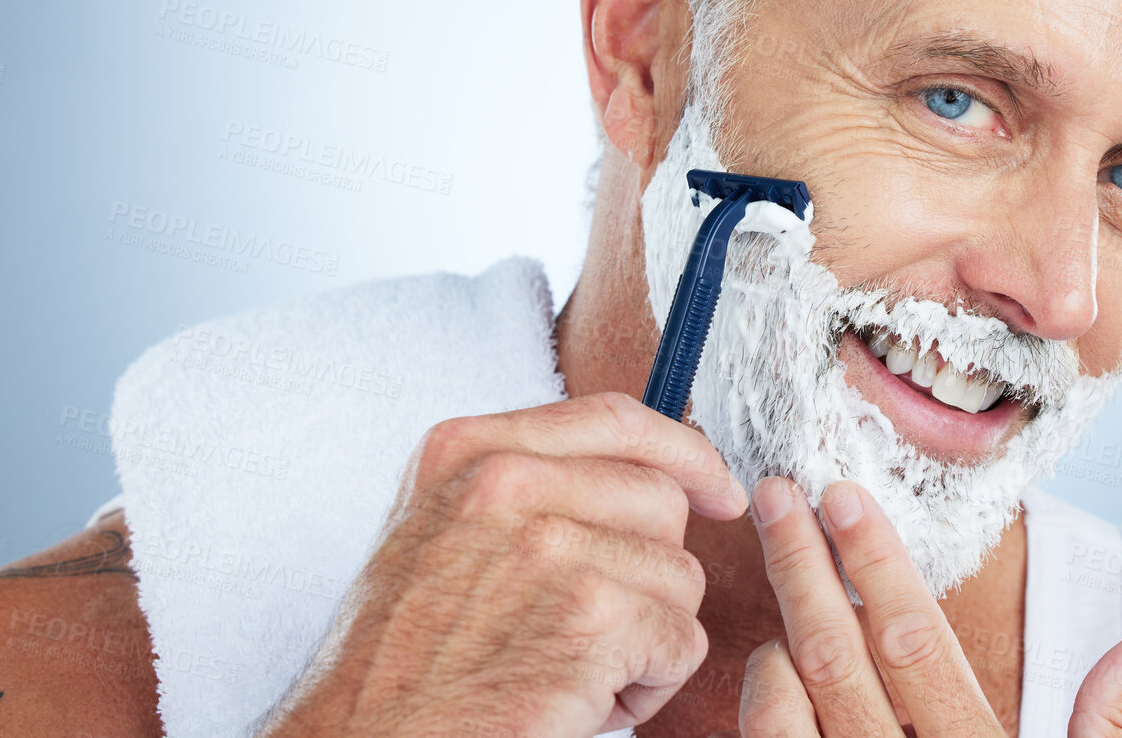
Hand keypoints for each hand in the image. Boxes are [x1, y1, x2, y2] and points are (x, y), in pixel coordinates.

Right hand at [250, 392, 749, 737]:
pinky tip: (581, 704)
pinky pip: (679, 641)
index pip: (614, 417)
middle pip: (660, 500)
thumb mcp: (443, 531)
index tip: (718, 486)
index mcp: (469, 450)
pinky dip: (648, 687)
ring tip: (568, 670)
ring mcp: (550, 544)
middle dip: (650, 571)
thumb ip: (529, 485)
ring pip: (678, 576)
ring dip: (645, 638)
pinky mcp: (590, 615)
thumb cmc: (403, 663)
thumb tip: (655, 470)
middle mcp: (507, 482)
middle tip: (588, 629)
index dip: (683, 450)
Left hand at [735, 477, 1121, 736]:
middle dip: (800, 566)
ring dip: (775, 646)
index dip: (873, 560)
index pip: (912, 639)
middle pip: (835, 656)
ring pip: (783, 712)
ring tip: (783, 604)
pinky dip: (763, 716)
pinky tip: (771, 681)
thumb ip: (1115, 723)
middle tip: (774, 494)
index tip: (840, 494)